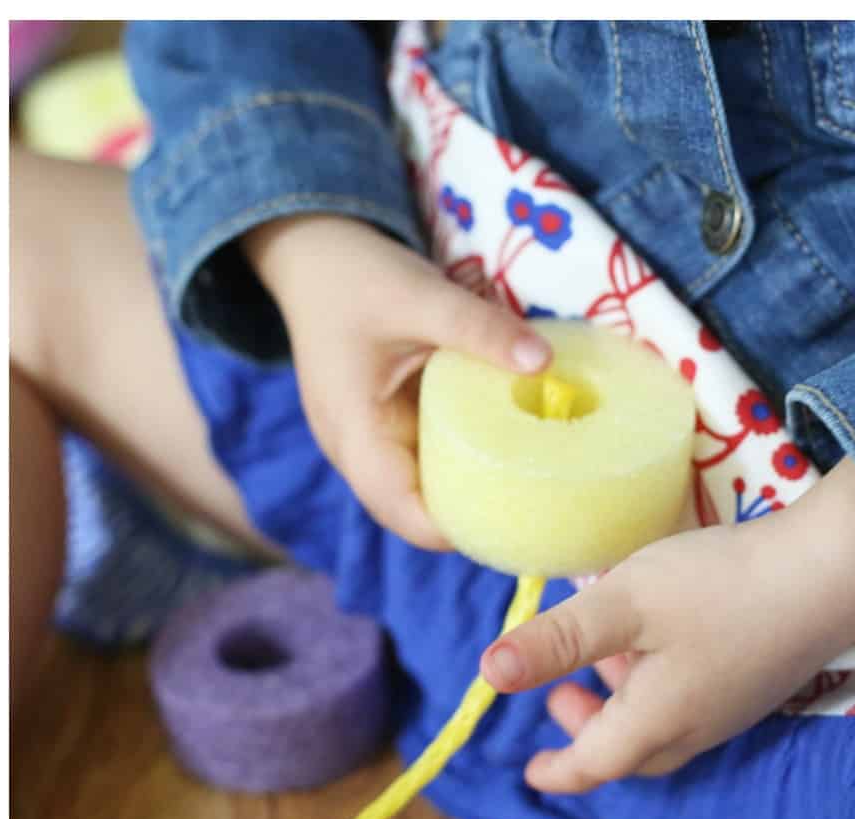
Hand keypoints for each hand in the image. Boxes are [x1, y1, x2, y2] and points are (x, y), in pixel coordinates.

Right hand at [243, 213, 550, 551]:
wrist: (311, 254)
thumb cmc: (355, 276)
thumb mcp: (421, 296)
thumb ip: (480, 329)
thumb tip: (544, 362)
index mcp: (354, 434)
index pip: (402, 511)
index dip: (453, 527)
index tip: (513, 518)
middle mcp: (353, 453)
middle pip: (412, 511)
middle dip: (467, 513)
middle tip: (534, 503)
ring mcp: (364, 443)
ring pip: (417, 487)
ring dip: (463, 486)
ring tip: (524, 481)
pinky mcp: (378, 426)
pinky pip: (418, 457)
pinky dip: (455, 456)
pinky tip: (496, 444)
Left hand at [480, 458, 854, 793]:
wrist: (837, 569)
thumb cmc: (724, 585)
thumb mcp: (625, 603)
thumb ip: (558, 640)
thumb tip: (489, 674)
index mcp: (654, 726)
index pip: (591, 767)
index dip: (555, 771)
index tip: (529, 772)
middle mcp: (694, 731)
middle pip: (626, 753)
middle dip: (587, 733)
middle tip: (561, 696)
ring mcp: (731, 709)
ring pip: (660, 727)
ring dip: (623, 702)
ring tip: (605, 653)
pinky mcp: (757, 682)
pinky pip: (693, 702)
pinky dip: (659, 684)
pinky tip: (661, 633)